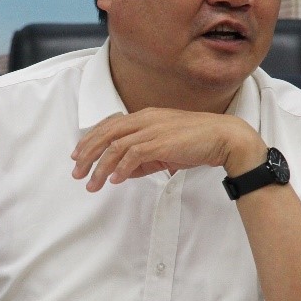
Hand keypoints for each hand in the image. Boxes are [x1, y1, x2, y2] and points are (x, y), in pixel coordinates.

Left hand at [71, 109, 263, 192]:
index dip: (90, 140)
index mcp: (145, 116)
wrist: (223, 137)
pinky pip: (134, 156)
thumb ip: (143, 159)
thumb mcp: (164, 148)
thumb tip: (121, 173)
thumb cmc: (196, 142)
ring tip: (92, 184)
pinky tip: (114, 180)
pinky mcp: (161, 143)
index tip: (78, 156)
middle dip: (87, 154)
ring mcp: (153, 130)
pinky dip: (121, 168)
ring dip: (101, 167)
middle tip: (76, 172)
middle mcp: (145, 119)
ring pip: (116, 147)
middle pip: (106, 134)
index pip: (109, 126)